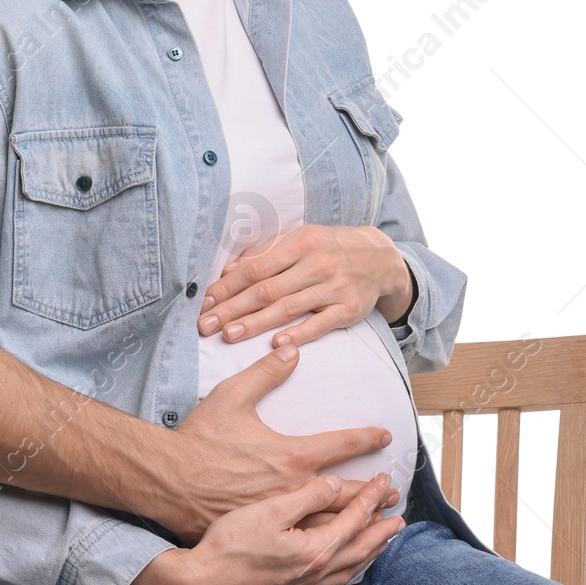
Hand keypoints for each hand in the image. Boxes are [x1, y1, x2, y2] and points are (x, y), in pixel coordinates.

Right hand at [122, 471, 405, 584]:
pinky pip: (336, 582)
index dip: (371, 497)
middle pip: (360, 548)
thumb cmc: (230, 544)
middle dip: (381, 529)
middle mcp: (317, 571)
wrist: (203, 584)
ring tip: (383, 541)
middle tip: (399, 514)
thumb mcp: (268, 509)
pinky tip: (346, 568)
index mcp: (315, 548)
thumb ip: (306, 496)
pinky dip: (351, 570)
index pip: (354, 518)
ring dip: (371, 552)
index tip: (384, 480)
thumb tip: (334, 483)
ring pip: (351, 569)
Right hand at [159, 345, 394, 542]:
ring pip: (334, 525)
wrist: (169, 484)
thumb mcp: (231, 396)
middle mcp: (294, 489)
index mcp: (291, 455)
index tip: (385, 436)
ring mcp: (281, 519)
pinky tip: (341, 551)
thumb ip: (265, 372)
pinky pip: (310, 548)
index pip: (341, 445)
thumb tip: (290, 348)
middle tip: (394, 492)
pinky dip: (334, 548)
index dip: (366, 438)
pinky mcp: (266, 537)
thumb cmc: (199, 440)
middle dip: (375, 492)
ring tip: (379, 525)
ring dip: (361, 523)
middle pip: (348, 493)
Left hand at [198, 224, 411, 349]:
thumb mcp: (299, 240)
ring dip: (255, 323)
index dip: (228, 286)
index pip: (255, 268)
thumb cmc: (328, 247)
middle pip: (266, 290)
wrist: (380, 258)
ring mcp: (333, 287)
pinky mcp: (348, 309)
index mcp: (299, 243)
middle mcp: (316, 264)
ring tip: (229, 335)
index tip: (205, 301)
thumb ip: (265, 253)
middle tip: (206, 324)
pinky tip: (277, 344)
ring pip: (288, 308)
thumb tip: (229, 270)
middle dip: (232, 308)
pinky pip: (320, 324)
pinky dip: (298, 334)